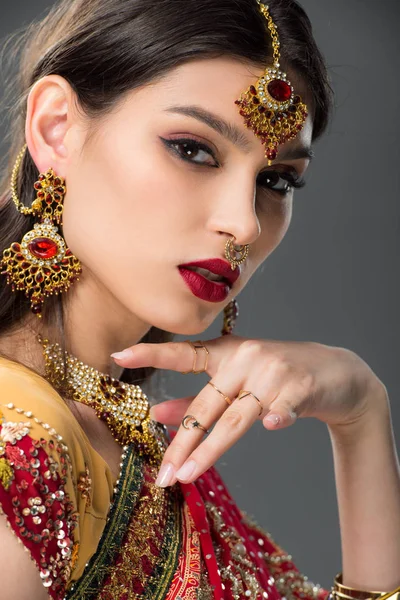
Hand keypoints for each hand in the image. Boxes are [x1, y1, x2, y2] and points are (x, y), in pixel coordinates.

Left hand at [112, 335, 386, 486]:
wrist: (336, 372)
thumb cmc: (276, 376)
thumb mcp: (235, 382)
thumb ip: (197, 398)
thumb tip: (156, 412)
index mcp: (227, 353)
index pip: (184, 355)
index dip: (152, 354)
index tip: (119, 356)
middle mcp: (246, 358)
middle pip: (207, 404)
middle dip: (181, 442)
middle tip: (162, 474)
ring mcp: (273, 371)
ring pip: (236, 416)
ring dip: (210, 447)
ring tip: (186, 474)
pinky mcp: (300, 386)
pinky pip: (282, 406)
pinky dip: (278, 416)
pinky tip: (272, 424)